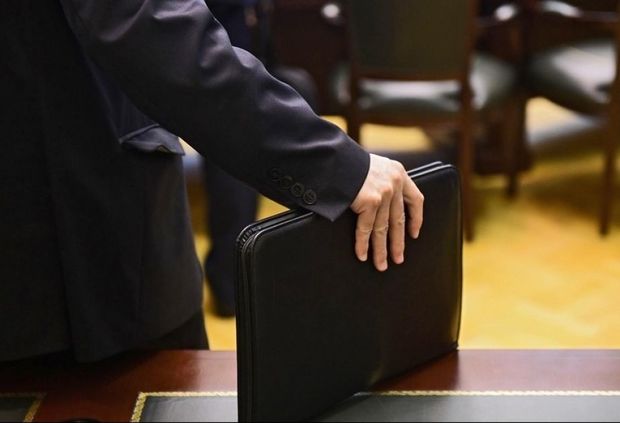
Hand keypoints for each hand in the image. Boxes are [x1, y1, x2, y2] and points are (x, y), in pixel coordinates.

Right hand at [350, 154, 423, 271]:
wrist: (334, 157)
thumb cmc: (347, 162)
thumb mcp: (372, 166)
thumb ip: (380, 181)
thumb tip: (380, 204)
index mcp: (398, 172)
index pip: (415, 199)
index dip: (416, 218)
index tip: (414, 233)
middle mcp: (395, 183)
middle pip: (399, 220)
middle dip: (398, 242)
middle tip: (398, 258)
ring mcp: (384, 193)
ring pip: (383, 229)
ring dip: (381, 250)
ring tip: (381, 264)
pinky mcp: (370, 201)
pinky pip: (367, 229)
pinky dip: (363, 244)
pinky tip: (363, 255)